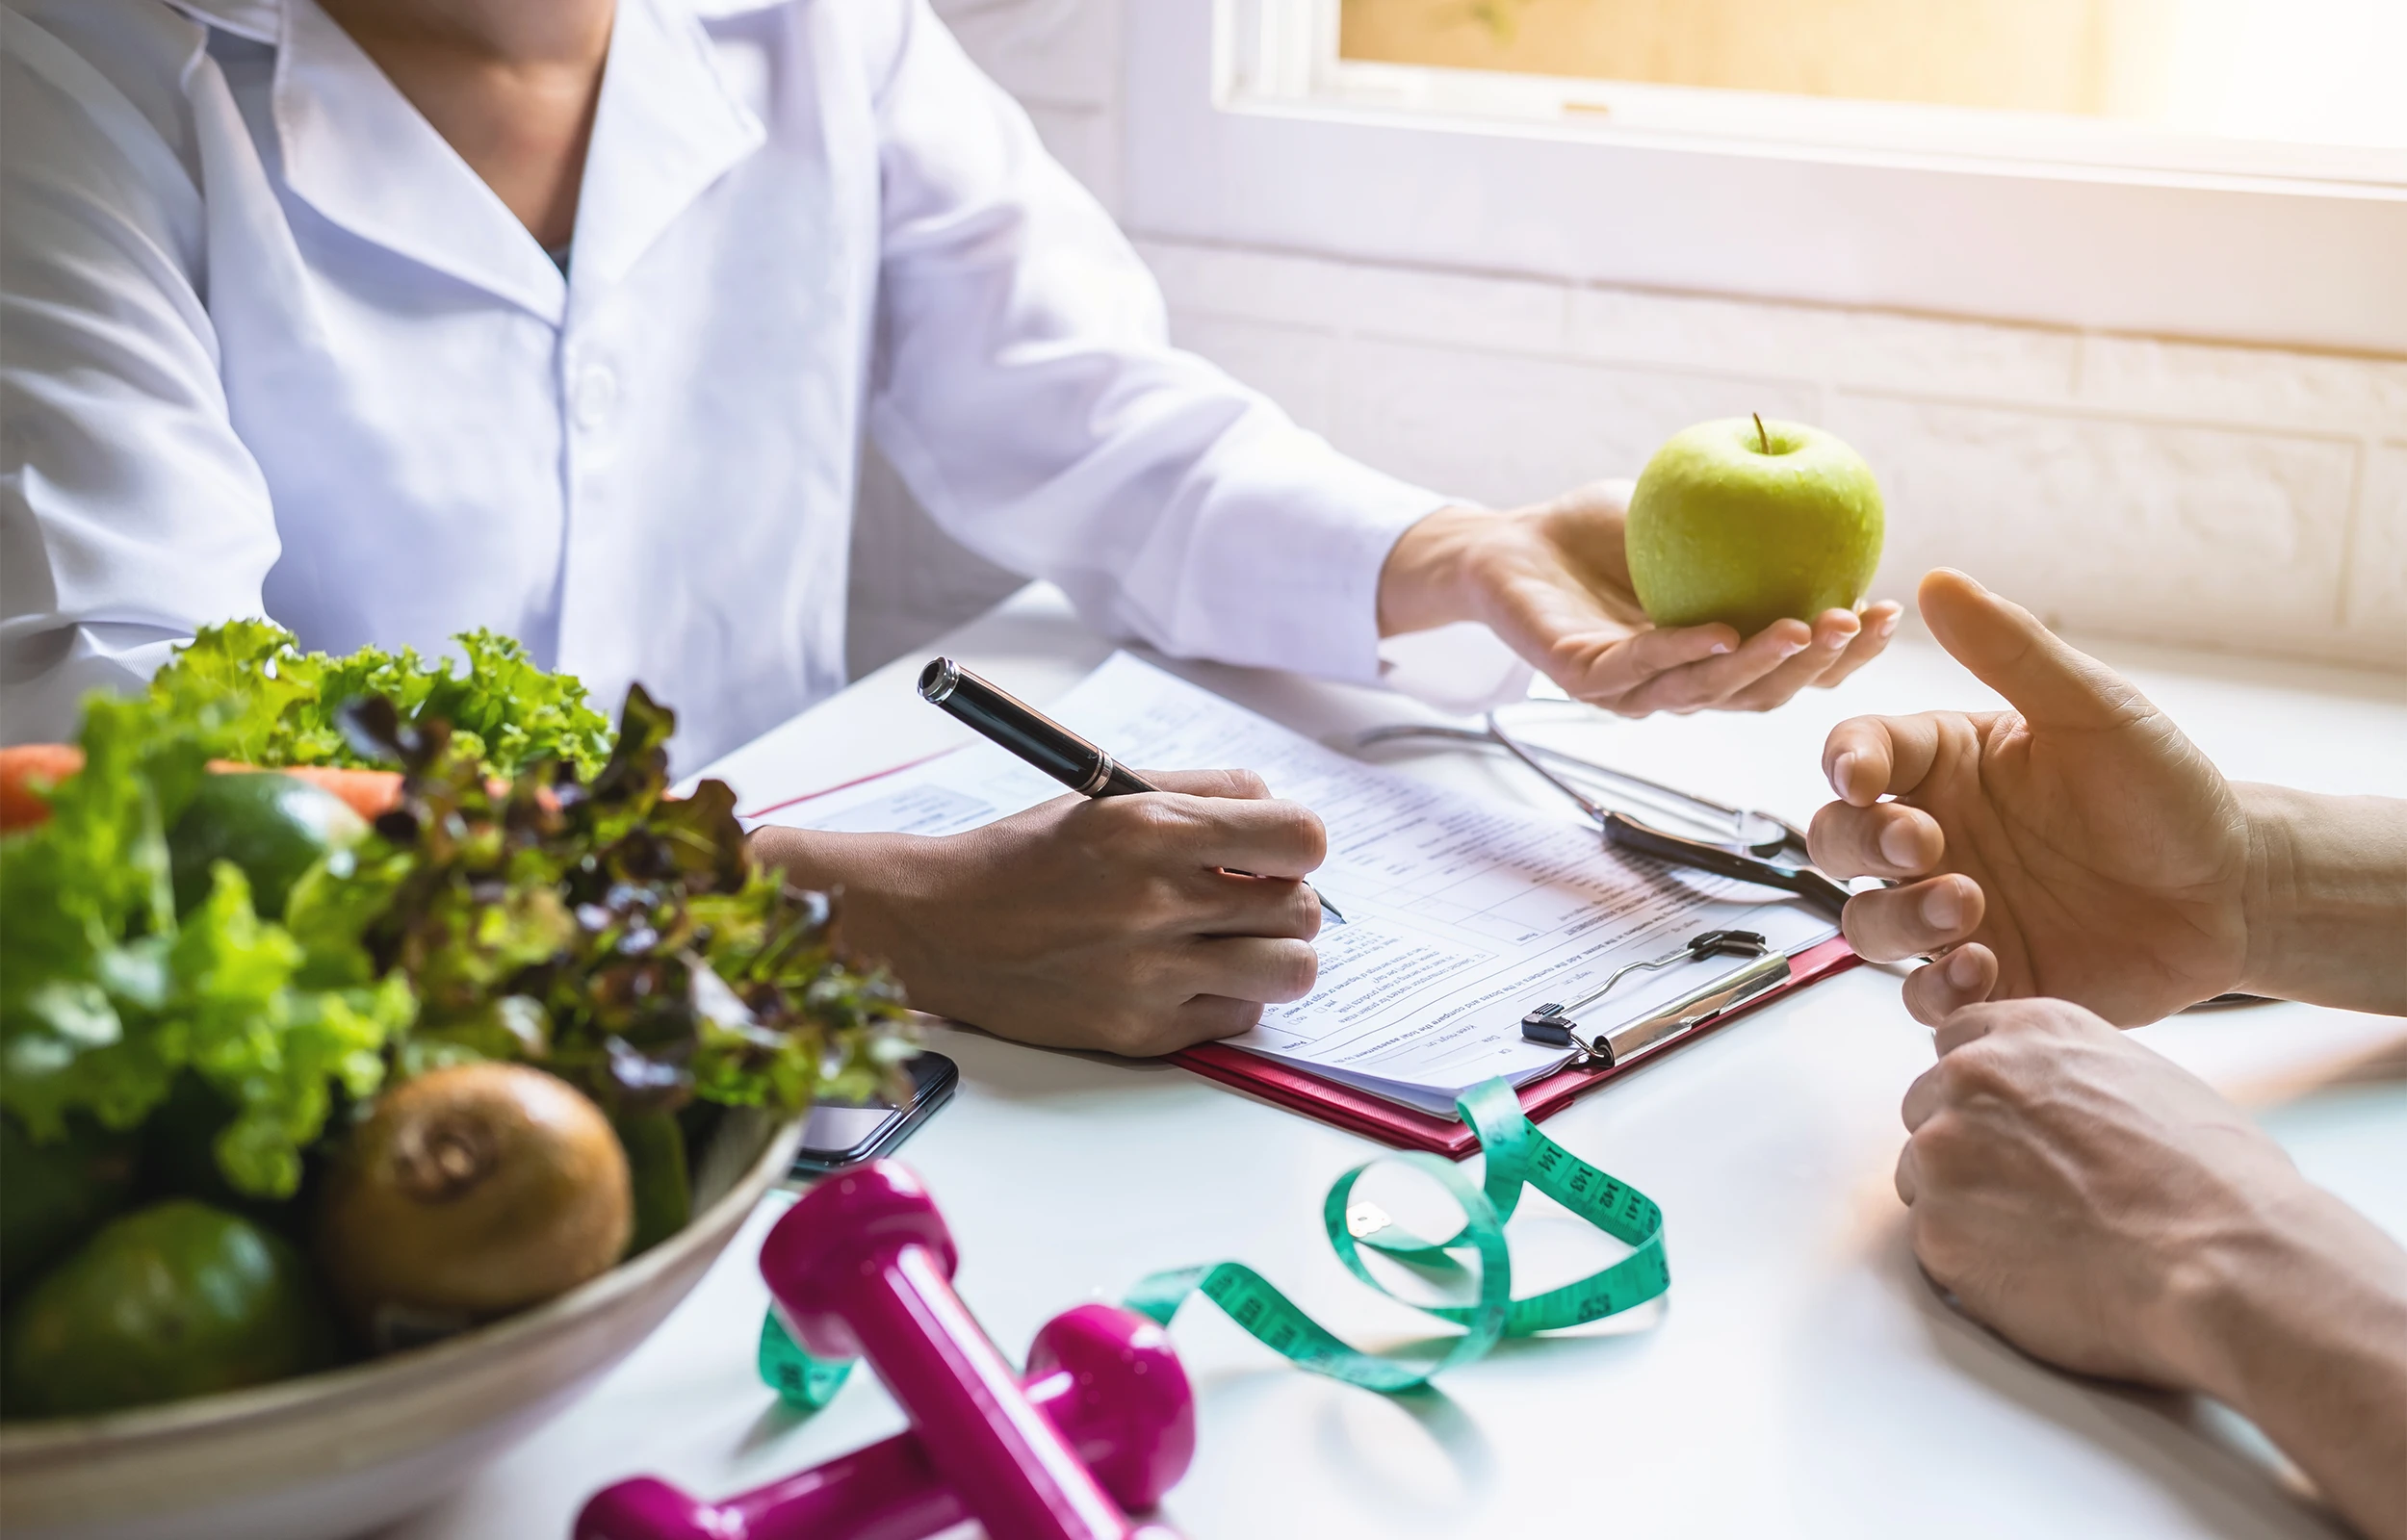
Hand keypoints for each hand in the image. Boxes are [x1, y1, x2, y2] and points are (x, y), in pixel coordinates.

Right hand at [749, 770, 1323, 1055]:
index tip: (1273, 851)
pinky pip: (1240, 1019)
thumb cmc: (1026, 858)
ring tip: (1232, 943)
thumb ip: (1203, 793)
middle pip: (1304, 909)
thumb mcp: (1108, 795)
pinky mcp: (1142, 1031)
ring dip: (1273, 956)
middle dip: (1287, 901)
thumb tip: (1279, 816)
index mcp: (1152, 827)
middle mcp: (1156, 901)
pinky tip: (1185, 977)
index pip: (1300, 837)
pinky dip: (1227, 999)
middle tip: (1247, 899)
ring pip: (1291, 972)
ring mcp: (1152, 974)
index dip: (1296, 846)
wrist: (940, 927)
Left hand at [1378, 483, 1898, 715]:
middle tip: (1857, 624)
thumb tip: (1830, 480)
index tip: (1887, 612)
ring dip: (1763, 666)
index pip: (1791, 668)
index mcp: (1714, 656)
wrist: (1509, 543)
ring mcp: (1630, 689)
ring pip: (1708, 693)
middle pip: (1763, 694)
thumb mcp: (1689, 511)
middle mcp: (1679, 684)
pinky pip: (1638, 669)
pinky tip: (1723, 632)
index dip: (1844, 652)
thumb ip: (1751, 512)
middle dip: (1819, 666)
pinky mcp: (1581, 678)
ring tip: (1806, 628)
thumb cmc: (1600, 531)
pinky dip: (1683, 652)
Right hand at [1807, 569, 2249, 1024]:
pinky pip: (1924, 997)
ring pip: (1867, 926)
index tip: (1862, 777)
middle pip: (1836, 844)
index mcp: (1943, 765)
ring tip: (1969, 910)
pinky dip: (1938, 989)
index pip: (1857, 755)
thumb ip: (2012, 651)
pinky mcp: (1985, 979)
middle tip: (1924, 847)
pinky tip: (1985, 968)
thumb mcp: (2093, 709)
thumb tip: (1937, 579)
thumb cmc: (2163, 790)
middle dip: (1862, 846)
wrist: (2231, 892)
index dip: (1845, 765)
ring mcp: (1950, 914)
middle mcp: (1931, 839)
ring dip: (1899, 920)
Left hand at [1896, 998, 2301, 1386]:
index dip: (1983, 1092)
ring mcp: (1944, 1150)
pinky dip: (1971, 1264)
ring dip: (1964, 1206)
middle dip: (1966, 1148)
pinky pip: (1933, 1243)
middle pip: (1929, 1107)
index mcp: (2030, 1031)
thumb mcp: (2147, 1082)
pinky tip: (2036, 1275)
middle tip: (2030, 1195)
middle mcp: (1972, 1076)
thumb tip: (2056, 1105)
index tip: (2006, 1126)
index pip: (1959, 1042)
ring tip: (2046, 1240)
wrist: (2227, 1264)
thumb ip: (2073, 1079)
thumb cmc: (2217, 1185)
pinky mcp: (1935, 1228)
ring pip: (1923, 1176)